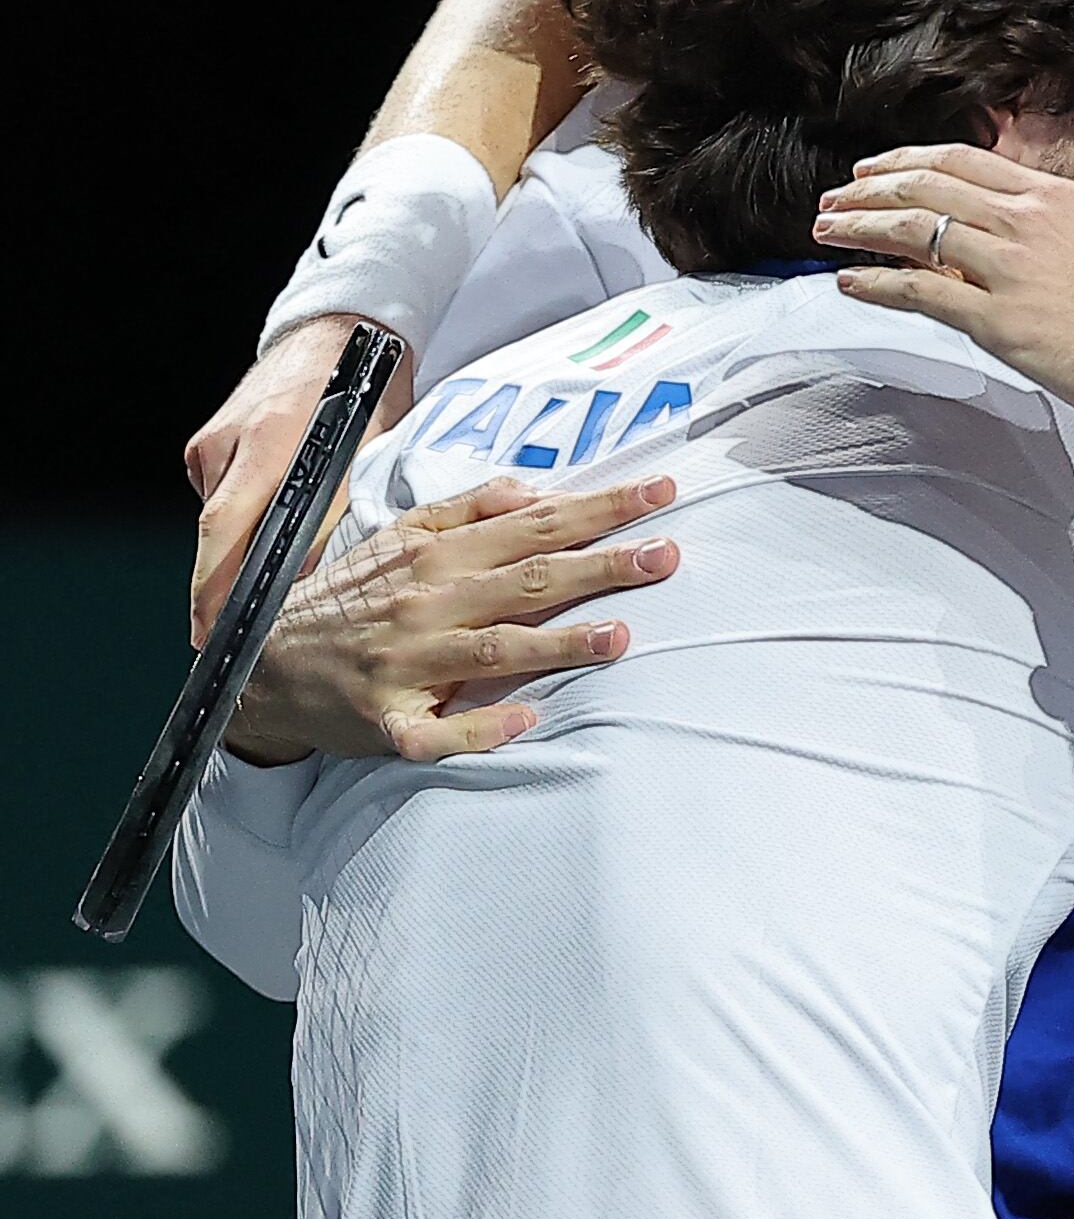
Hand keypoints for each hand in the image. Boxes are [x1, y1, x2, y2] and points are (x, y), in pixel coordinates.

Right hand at [186, 315, 415, 647]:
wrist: (342, 329)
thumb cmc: (367, 388)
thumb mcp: (369, 451)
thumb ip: (338, 512)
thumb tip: (310, 579)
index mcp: (268, 444)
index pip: (227, 532)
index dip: (216, 587)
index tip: (212, 630)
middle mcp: (230, 443)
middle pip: (215, 532)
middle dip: (217, 587)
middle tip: (219, 634)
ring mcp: (214, 440)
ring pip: (222, 515)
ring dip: (240, 547)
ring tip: (263, 579)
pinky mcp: (211, 439)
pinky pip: (223, 492)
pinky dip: (244, 514)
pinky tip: (271, 519)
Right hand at [227, 474, 674, 765]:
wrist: (263, 664)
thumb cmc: (349, 598)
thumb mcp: (399, 536)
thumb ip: (468, 510)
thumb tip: (534, 488)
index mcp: (436, 556)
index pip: (533, 525)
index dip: (598, 508)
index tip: (660, 492)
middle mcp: (426, 604)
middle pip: (525, 581)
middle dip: (599, 566)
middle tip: (666, 555)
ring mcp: (407, 665)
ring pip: (493, 651)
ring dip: (558, 645)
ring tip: (620, 637)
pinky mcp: (389, 721)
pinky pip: (438, 730)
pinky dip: (480, 729)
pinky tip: (528, 723)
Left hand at [819, 141, 1073, 437]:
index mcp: (1064, 199)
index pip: (969, 164)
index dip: (912, 163)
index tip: (879, 171)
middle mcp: (1028, 224)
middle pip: (927, 189)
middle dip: (870, 191)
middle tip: (836, 200)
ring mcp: (1010, 271)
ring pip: (914, 233)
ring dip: (860, 229)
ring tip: (826, 233)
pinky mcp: (1000, 324)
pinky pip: (921, 294)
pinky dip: (876, 284)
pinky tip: (849, 284)